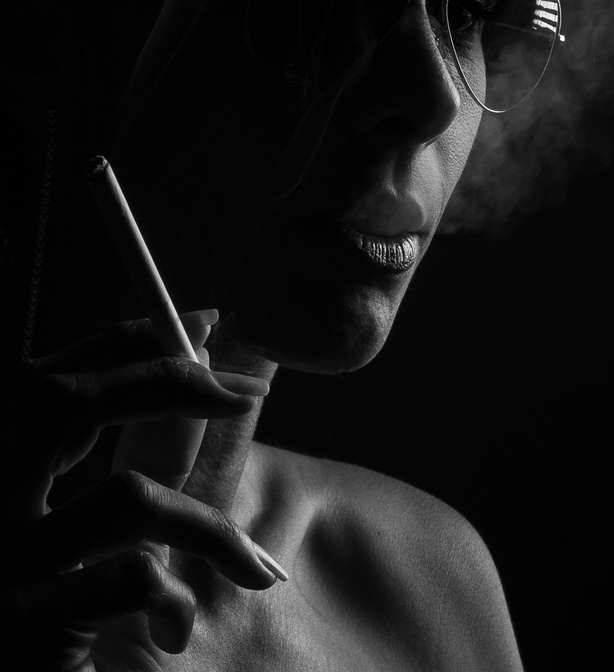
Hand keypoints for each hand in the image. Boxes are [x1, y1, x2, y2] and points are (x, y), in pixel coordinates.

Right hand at [2, 311, 279, 669]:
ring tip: (250, 567)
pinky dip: (174, 598)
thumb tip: (211, 365)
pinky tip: (172, 630)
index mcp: (6, 465)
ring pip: (126, 499)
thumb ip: (154, 453)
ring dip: (208, 528)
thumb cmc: (78, 615)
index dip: (131, 341)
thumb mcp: (115, 527)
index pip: (57, 378)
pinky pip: (128, 579)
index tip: (204, 322)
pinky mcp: (19, 627)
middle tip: (246, 390)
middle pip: (66, 401)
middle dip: (172, 382)